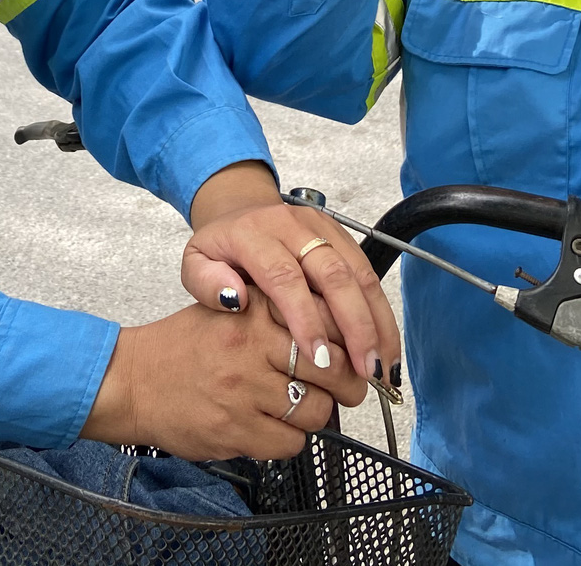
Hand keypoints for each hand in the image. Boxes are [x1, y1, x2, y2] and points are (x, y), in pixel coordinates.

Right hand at [82, 298, 334, 460]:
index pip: (327, 320)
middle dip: (349, 384)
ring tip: (297, 408)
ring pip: (316, 411)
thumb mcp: (231, 311)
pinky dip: (288, 440)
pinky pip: (290, 443)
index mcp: (253, 309)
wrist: (132, 382)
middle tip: (349, 389)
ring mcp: (243, 389)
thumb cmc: (183, 348)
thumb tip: (338, 336)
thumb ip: (278, 315)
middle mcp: (250, 344)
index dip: (350, 341)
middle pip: (333, 368)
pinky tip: (271, 427)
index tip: (355, 351)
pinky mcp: (235, 429)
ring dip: (315, 415)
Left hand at [182, 163, 398, 390]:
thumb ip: (205, 282)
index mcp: (254, 233)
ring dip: (376, 321)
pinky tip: (386, 347)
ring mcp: (323, 227)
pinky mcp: (343, 234)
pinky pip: (369, 271)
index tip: (318, 359)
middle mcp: (293, 225)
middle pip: (334, 273)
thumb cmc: (221, 248)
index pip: (285, 276)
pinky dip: (381, 312)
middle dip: (354, 325)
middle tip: (364, 370)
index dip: (305, 318)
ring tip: (382, 366)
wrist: (240, 210)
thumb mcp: (194, 262)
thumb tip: (235, 299)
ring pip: (360, 272)